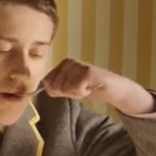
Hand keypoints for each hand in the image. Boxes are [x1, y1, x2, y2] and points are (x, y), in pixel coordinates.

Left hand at [40, 58, 155, 114]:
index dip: (59, 91)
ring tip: (86, 87)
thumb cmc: (90, 88)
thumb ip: (55, 87)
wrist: (113, 89)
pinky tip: (91, 87)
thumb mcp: (68, 88)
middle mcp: (69, 62)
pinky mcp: (87, 71)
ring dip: (76, 93)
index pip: (47, 83)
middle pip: (54, 86)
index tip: (72, 89)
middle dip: (67, 93)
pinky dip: (83, 93)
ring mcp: (78, 65)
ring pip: (64, 88)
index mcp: (63, 64)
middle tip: (81, 88)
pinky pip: (75, 89)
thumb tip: (42, 87)